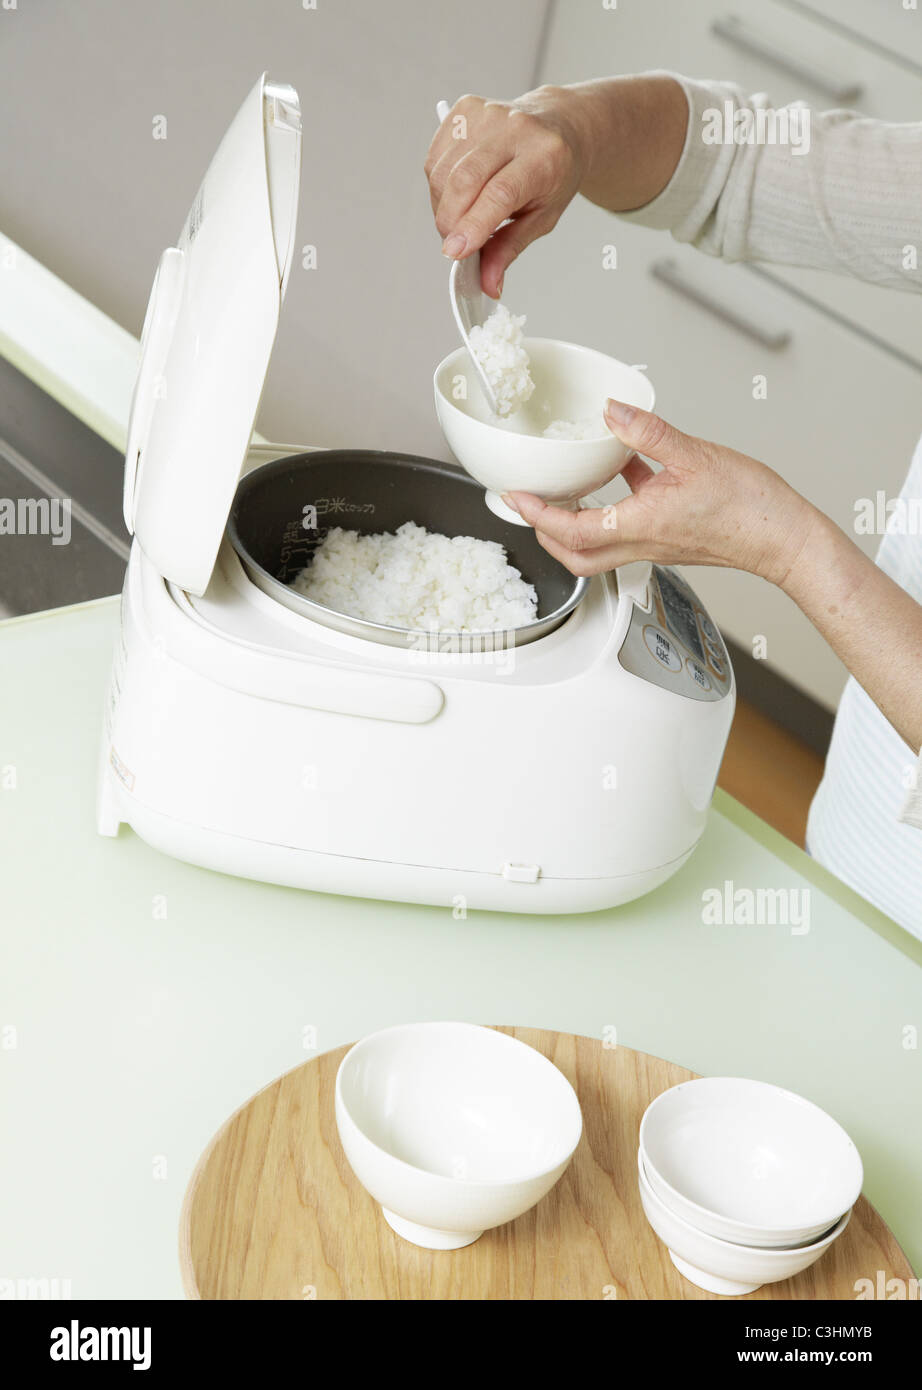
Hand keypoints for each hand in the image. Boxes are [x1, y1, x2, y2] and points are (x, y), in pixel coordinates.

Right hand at [424, 87, 585, 297]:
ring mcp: (487, 113)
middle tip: (456, 245)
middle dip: (450, 222)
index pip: (499, 193)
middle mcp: (514, 127)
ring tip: (464, 216)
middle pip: (464, 180)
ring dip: (443, 207)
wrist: (559, 125)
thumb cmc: (554, 173)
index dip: (472, 226)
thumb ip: (510, 249)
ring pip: (443, 173)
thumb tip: (488, 283)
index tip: (454, 252)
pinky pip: (435, 159)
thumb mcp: (543, 217)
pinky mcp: (464, 109)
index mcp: (544, 155)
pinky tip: (458, 192)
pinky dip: (438, 187)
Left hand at [505, 400, 817, 587]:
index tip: (517, 496)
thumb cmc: (751, 507)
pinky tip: (620, 475)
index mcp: (641, 526)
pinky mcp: (669, 539)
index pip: (572, 531)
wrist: (784, 538)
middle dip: (544, 534)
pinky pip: (626, 530)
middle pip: (575, 555)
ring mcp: (655, 545)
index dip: (538, 515)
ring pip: (597, 550)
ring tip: (561, 493)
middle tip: (529, 505)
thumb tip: (614, 412)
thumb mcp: (696, 455)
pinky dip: (611, 509)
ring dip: (571, 527)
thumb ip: (649, 433)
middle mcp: (642, 543)